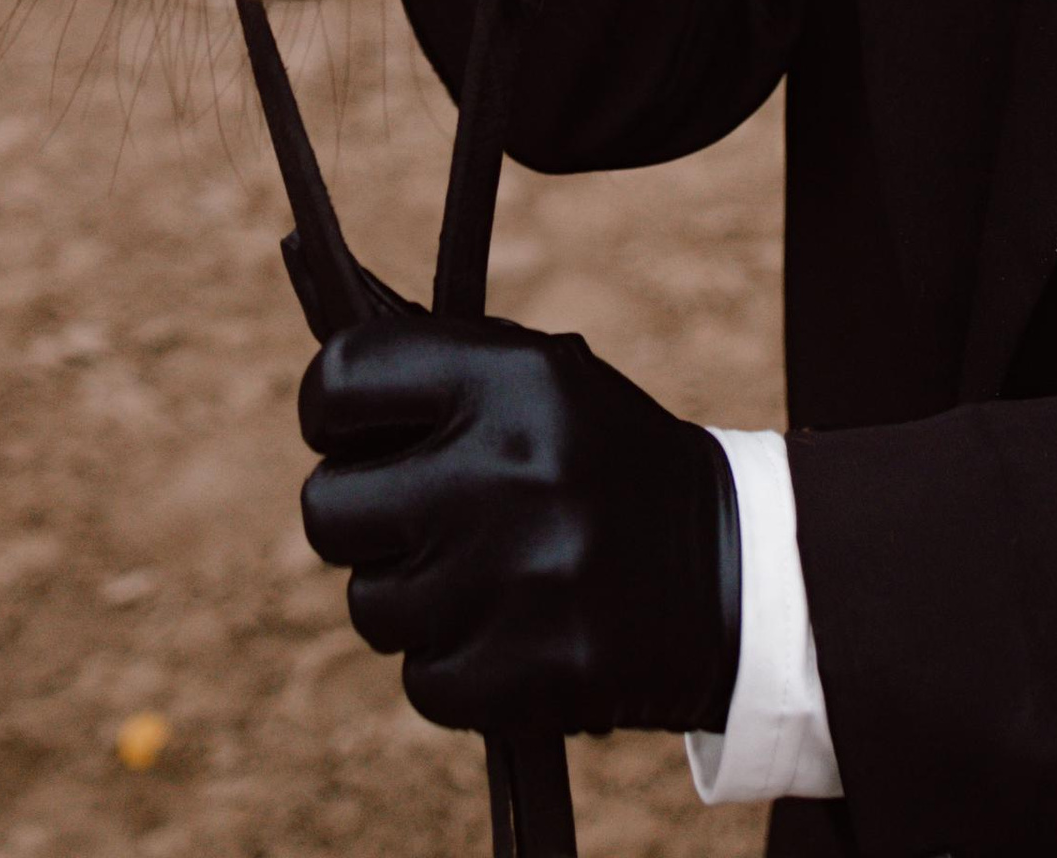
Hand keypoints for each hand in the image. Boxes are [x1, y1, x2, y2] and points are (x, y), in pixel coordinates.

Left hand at [300, 309, 741, 737]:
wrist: (734, 573)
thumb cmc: (606, 465)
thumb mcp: (545, 383)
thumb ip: (440, 377)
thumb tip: (322, 397)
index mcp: (513, 378)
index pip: (342, 377)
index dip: (327, 409)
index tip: (347, 432)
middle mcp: (508, 469)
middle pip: (328, 509)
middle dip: (360, 519)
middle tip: (413, 519)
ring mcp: (516, 577)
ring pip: (370, 604)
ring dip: (411, 597)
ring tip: (482, 575)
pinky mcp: (528, 670)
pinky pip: (421, 679)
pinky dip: (453, 666)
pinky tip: (508, 630)